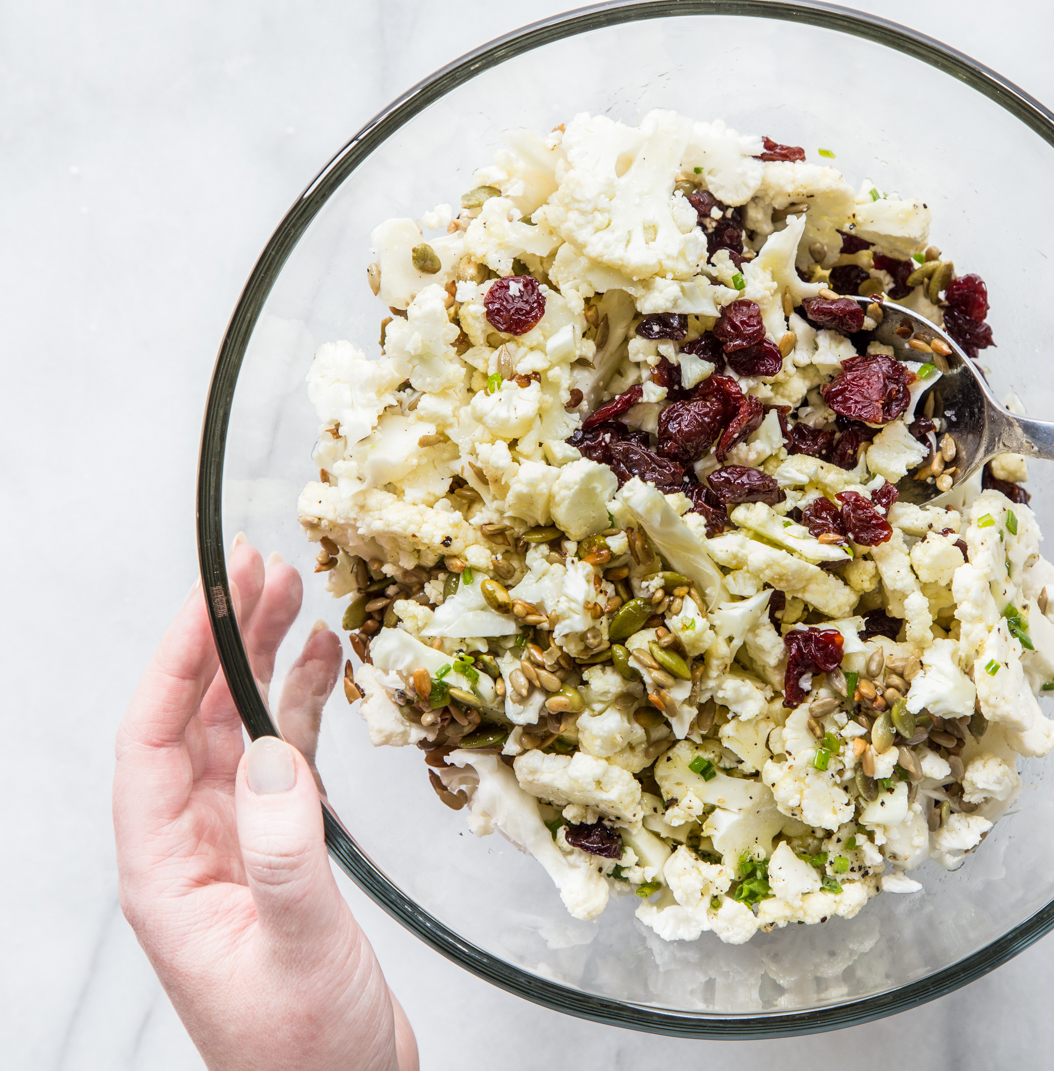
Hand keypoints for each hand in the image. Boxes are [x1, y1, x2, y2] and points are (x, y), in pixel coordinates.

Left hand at [114, 540, 418, 1069]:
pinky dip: (304, 710)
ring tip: (299, 597)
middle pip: (194, 720)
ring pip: (241, 731)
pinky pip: (288, 762)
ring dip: (266, 665)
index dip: (175, 662)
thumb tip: (269, 752)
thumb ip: (283, 853)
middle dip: (224, 642)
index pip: (149, 743)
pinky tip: (327, 669)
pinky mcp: (286, 853)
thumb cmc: (304, 1050)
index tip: (213, 596)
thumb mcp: (295, 950)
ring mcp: (240, 848)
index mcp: (167, 873)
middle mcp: (194, 849)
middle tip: (262, 570)